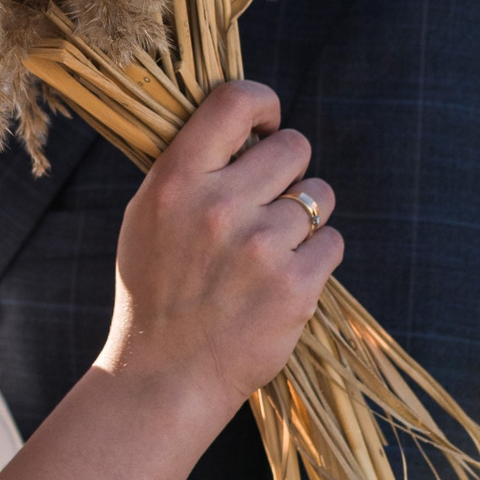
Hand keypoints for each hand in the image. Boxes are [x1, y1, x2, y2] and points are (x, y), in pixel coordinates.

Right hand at [93, 81, 342, 422]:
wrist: (163, 376)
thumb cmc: (156, 290)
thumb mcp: (148, 215)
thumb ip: (190, 169)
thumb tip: (245, 129)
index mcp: (176, 181)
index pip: (235, 102)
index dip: (263, 105)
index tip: (265, 126)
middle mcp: (219, 207)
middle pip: (293, 147)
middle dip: (288, 170)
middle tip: (268, 202)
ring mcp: (260, 248)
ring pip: (319, 197)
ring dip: (304, 218)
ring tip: (270, 249)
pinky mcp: (296, 288)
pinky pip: (332, 242)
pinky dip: (315, 258)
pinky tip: (283, 278)